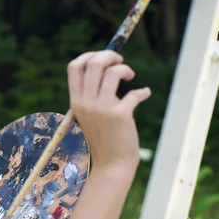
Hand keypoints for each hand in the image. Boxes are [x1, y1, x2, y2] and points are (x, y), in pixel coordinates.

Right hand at [67, 51, 150, 172]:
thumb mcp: (90, 115)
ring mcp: (101, 109)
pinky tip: (144, 94)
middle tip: (119, 62)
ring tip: (130, 76)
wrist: (111, 164)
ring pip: (113, 72)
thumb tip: (107, 68)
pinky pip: (134, 93)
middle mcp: (85, 103)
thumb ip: (93, 95)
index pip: (74, 66)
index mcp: (75, 101)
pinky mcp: (120, 115)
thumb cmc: (103, 137)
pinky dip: (142, 92)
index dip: (89, 55)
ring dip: (125, 69)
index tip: (102, 58)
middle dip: (110, 55)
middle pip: (94, 63)